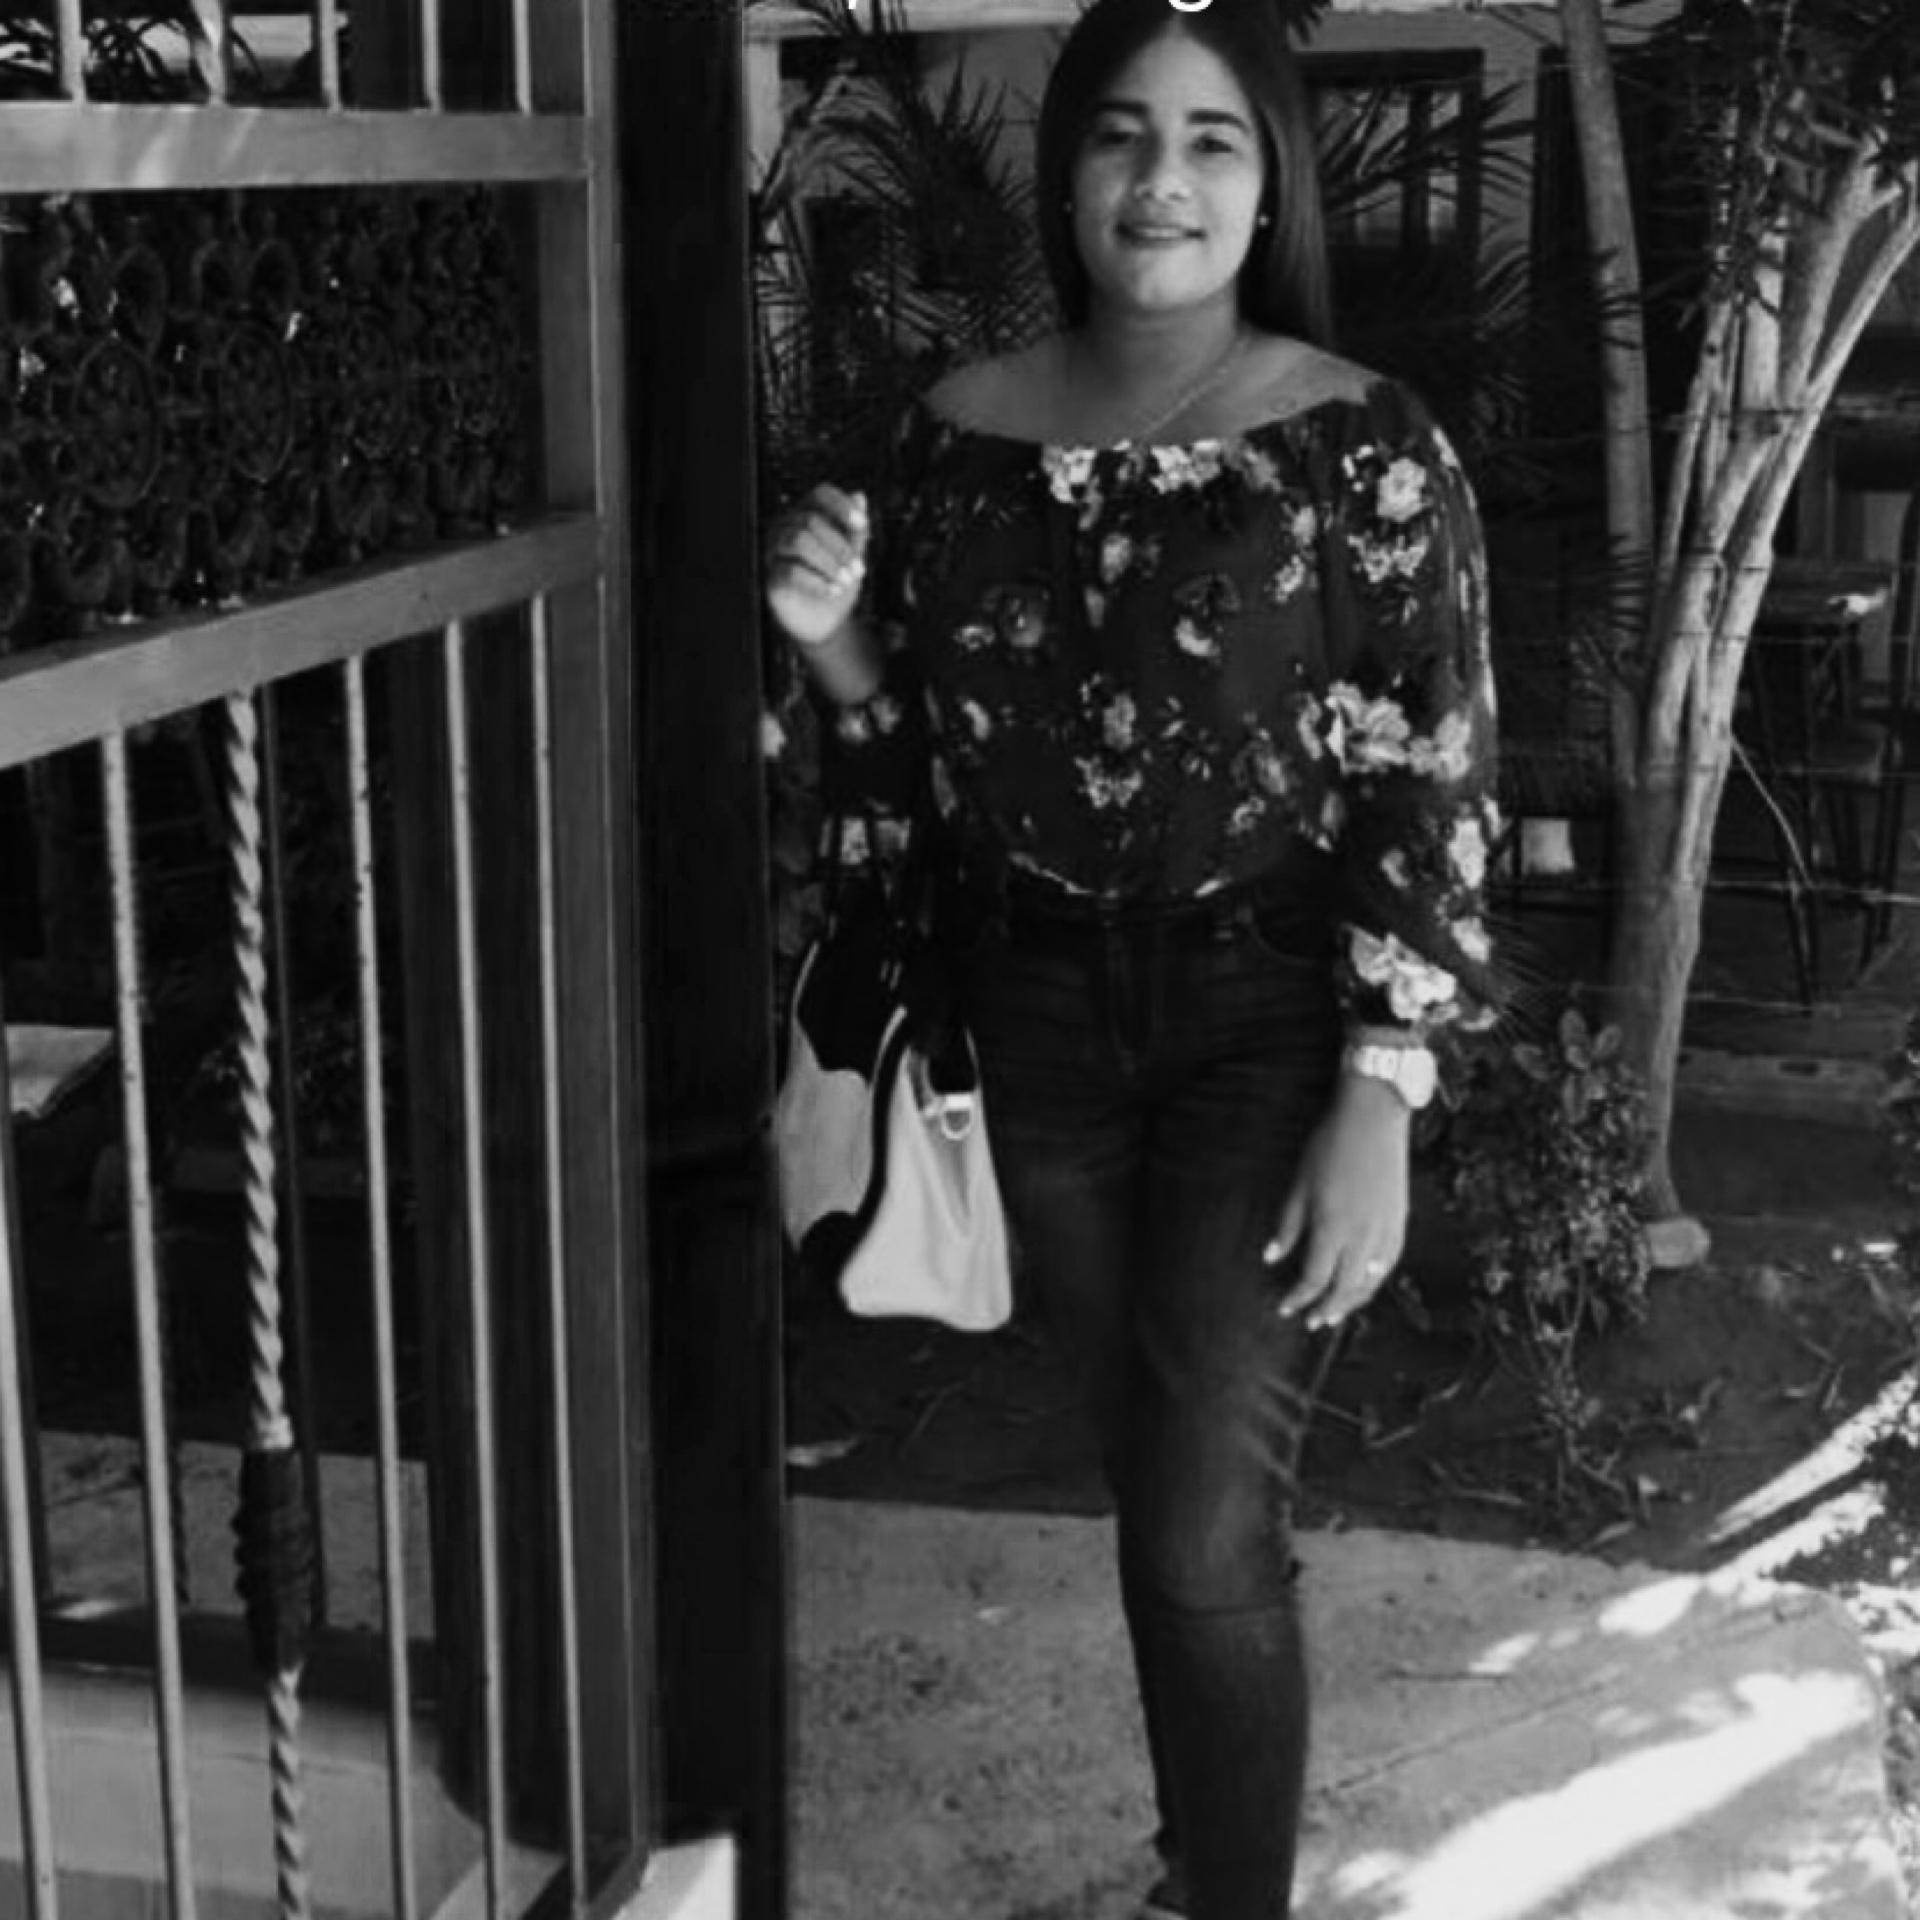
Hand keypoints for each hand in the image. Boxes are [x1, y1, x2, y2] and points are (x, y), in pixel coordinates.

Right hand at [765, 484, 869, 648]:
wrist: (826, 620)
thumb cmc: (837, 580)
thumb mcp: (853, 553)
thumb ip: (855, 529)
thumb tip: (859, 496)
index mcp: (807, 513)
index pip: (820, 494)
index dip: (841, 506)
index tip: (861, 526)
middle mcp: (786, 526)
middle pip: (811, 520)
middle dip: (840, 546)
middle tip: (858, 570)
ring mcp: (774, 550)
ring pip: (799, 540)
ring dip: (829, 562)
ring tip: (846, 581)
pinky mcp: (771, 576)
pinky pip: (790, 571)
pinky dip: (817, 581)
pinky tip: (832, 591)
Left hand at [1264, 1075, 1410, 1330]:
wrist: (1372, 1119)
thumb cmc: (1328, 1147)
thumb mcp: (1298, 1185)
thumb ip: (1287, 1226)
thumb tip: (1271, 1258)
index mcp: (1332, 1228)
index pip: (1314, 1278)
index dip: (1298, 1297)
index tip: (1285, 1307)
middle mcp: (1362, 1237)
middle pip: (1344, 1288)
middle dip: (1326, 1308)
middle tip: (1311, 1322)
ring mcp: (1385, 1231)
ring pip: (1369, 1281)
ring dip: (1352, 1301)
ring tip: (1336, 1313)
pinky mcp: (1400, 1222)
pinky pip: (1388, 1264)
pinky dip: (1374, 1281)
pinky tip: (1364, 1285)